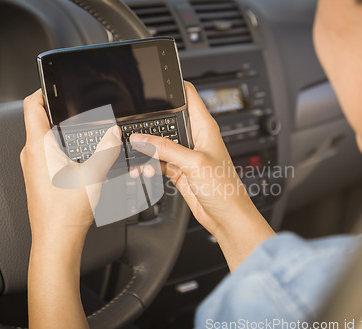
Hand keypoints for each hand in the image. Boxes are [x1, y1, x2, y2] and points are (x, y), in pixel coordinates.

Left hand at [21, 90, 121, 241]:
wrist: (56, 239)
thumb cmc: (65, 213)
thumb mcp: (93, 175)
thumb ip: (106, 150)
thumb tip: (113, 133)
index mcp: (39, 146)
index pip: (31, 105)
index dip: (43, 90)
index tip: (57, 85)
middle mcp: (31, 154)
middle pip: (39, 119)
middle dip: (59, 110)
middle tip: (78, 107)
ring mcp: (33, 166)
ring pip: (44, 136)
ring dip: (61, 130)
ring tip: (82, 130)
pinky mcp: (38, 176)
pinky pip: (47, 151)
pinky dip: (61, 146)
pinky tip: (80, 155)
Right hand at [130, 82, 274, 269]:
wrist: (226, 216)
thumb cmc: (225, 188)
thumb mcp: (194, 163)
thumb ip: (165, 149)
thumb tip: (142, 139)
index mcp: (205, 127)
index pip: (189, 95)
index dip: (174, 85)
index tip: (156, 80)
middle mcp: (195, 138)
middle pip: (169, 119)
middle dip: (152, 121)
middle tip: (135, 124)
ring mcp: (186, 155)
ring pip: (160, 142)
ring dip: (148, 147)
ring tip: (138, 152)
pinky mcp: (179, 170)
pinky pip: (158, 161)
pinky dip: (149, 164)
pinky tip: (143, 168)